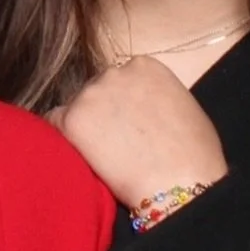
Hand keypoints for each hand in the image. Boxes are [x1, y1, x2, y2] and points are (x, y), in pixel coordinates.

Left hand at [49, 56, 227, 208]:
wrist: (181, 184)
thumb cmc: (194, 156)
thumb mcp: (183, 108)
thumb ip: (156, 96)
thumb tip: (143, 105)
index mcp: (145, 66)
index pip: (121, 79)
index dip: (122, 103)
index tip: (128, 124)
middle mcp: (115, 72)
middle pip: (98, 89)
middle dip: (103, 112)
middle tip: (116, 143)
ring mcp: (92, 93)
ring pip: (78, 107)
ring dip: (85, 126)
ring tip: (105, 155)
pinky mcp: (74, 118)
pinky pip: (54, 122)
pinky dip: (62, 136)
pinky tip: (78, 153)